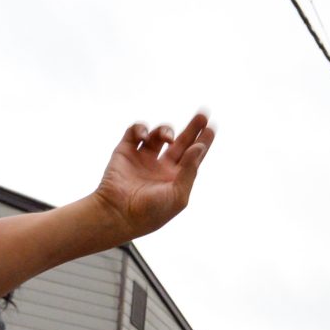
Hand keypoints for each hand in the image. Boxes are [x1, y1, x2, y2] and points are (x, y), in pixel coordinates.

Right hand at [96, 113, 215, 240]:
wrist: (118, 214)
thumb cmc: (150, 212)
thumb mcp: (178, 195)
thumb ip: (189, 170)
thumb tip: (200, 147)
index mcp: (175, 178)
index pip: (192, 156)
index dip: (203, 142)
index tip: (211, 127)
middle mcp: (160, 167)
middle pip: (180, 142)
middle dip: (191, 128)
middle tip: (202, 115)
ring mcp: (142, 158)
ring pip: (159, 135)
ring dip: (165, 130)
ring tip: (168, 138)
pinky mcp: (125, 151)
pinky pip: (135, 132)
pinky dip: (141, 128)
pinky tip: (146, 136)